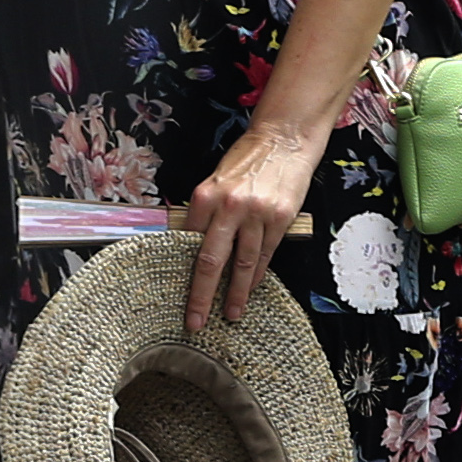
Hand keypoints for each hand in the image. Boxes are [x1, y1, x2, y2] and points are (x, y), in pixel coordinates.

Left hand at [178, 119, 318, 333]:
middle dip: (201, 296)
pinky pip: (264, 255)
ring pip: (242, 264)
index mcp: (205, 196)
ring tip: (230, 314)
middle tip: (195, 321)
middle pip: (210, 261)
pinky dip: (256, 276)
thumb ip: (206, 212)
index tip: (178, 294)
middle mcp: (228, 206)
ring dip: (235, 294)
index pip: (188, 242)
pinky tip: (250, 290)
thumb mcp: (216, 181)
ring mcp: (256, 214)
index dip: (183, 271)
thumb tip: (193, 245)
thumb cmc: (247, 161)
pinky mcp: (279, 219)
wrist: (283, 140)